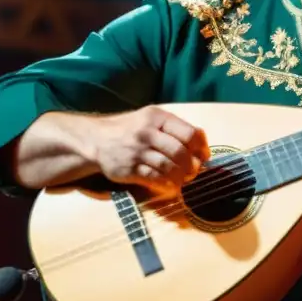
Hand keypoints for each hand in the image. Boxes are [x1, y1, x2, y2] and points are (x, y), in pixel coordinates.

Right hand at [93, 105, 210, 190]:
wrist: (97, 139)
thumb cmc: (131, 128)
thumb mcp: (151, 118)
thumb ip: (175, 126)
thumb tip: (202, 141)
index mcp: (156, 117)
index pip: (189, 133)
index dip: (201, 147)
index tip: (204, 155)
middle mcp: (147, 133)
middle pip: (180, 152)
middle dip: (193, 164)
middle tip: (195, 170)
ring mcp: (137, 152)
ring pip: (169, 167)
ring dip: (182, 175)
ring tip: (185, 177)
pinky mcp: (129, 169)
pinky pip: (154, 178)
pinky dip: (167, 183)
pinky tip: (172, 184)